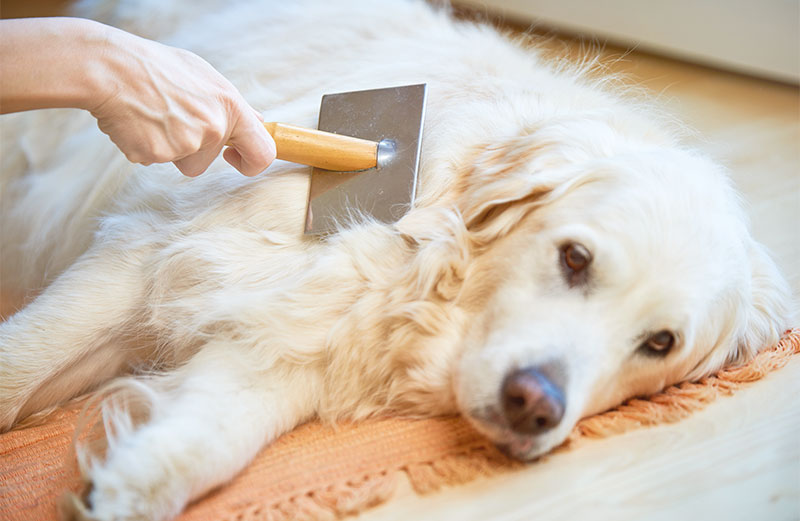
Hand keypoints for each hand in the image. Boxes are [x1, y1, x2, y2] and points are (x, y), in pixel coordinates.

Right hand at [89, 28, 275, 176]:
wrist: (110, 67)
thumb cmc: (157, 67)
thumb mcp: (203, 75)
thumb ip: (231, 104)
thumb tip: (256, 122)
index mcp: (230, 107)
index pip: (262, 152)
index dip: (251, 163)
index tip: (235, 158)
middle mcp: (214, 128)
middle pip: (208, 160)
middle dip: (192, 148)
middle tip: (170, 117)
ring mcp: (186, 144)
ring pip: (182, 162)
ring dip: (169, 148)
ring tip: (153, 115)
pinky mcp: (158, 154)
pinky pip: (155, 160)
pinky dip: (144, 145)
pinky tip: (136, 121)